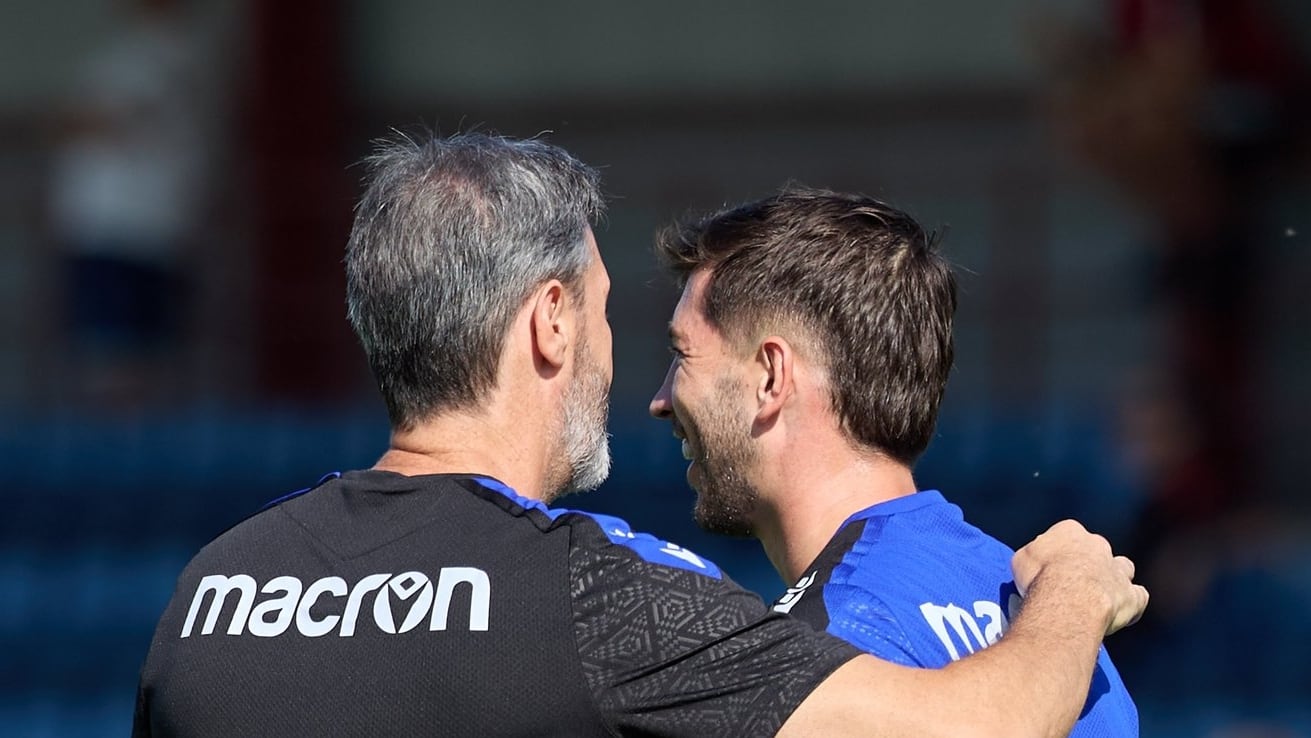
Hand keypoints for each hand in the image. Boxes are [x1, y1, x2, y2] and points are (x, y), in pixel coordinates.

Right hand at [1012, 519, 1148, 635]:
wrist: (1068, 599)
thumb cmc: (1040, 577)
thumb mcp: (1020, 560)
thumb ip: (1032, 557)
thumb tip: (1034, 564)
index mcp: (1069, 531)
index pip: (1067, 535)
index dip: (1059, 552)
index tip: (1049, 568)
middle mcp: (1097, 545)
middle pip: (1096, 550)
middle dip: (1088, 564)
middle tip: (1071, 586)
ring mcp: (1117, 569)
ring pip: (1123, 568)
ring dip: (1115, 579)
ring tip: (1100, 597)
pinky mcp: (1131, 595)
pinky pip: (1138, 597)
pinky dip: (1132, 604)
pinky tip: (1121, 613)